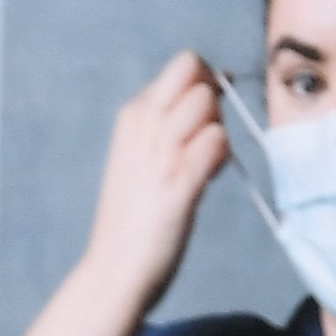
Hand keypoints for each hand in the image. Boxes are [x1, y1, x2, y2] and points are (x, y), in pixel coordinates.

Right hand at [77, 52, 229, 311]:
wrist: (115, 268)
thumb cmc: (133, 217)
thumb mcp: (139, 155)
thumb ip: (167, 126)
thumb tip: (208, 101)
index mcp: (132, 115)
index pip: (182, 66)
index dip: (203, 86)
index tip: (199, 122)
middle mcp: (144, 124)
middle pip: (194, 70)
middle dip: (212, 97)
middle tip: (204, 138)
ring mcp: (160, 150)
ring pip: (207, 101)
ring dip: (217, 130)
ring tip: (203, 165)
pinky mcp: (177, 180)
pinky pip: (216, 141)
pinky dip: (220, 158)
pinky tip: (204, 181)